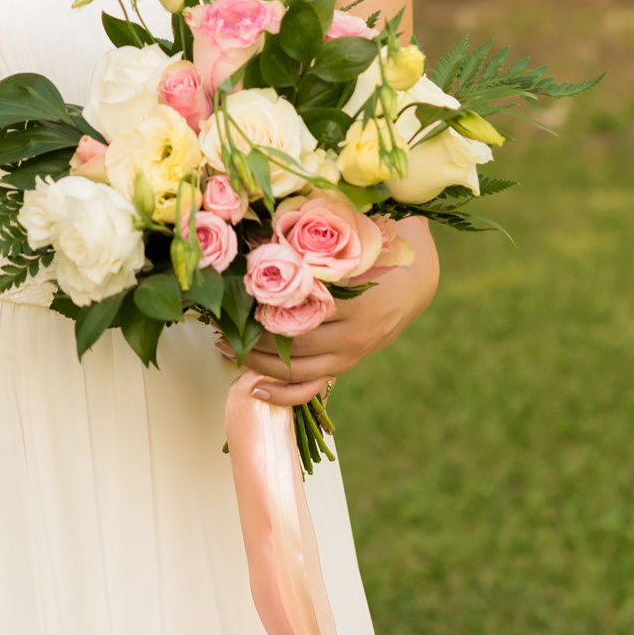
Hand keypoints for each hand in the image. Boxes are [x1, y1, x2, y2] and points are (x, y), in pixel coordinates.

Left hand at [226, 217, 440, 406]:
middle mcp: (351, 335)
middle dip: (251, 336)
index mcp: (353, 302)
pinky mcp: (345, 367)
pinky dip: (281, 394)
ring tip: (226, 348)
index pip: (298, 312)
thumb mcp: (352, 248)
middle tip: (220, 324)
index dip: (260, 309)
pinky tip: (253, 386)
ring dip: (256, 361)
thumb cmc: (378, 256)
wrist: (414, 283)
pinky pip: (310, 388)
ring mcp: (349, 355)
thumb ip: (314, 250)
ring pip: (295, 370)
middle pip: (292, 344)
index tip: (232, 300)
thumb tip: (260, 240)